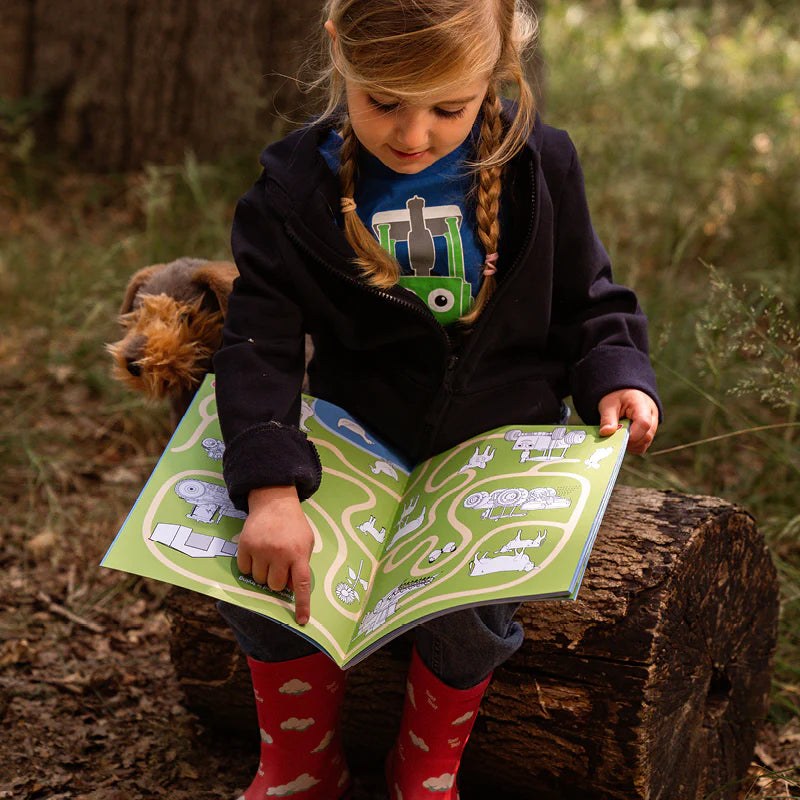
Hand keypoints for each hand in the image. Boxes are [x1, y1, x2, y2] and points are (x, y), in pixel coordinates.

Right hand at [237, 486, 314, 624]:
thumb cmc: (293, 525)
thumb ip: (302, 564)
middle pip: (275, 586)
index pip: (301, 584)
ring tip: (268, 556)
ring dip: (263, 573)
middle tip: (279, 566)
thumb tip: (291, 588)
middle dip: (277, 581)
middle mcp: (279, 553)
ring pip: (258, 580)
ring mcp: (261, 550)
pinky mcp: (245, 545)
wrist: (274, 501)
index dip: (302, 604)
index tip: (301, 620)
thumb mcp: (306, 542)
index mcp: (298, 553)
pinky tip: (256, 552)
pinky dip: (250, 566)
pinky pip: (245, 570)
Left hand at [598, 389, 658, 453]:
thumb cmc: (617, 396)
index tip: (618, 436)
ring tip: (618, 436)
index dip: (631, 435)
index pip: (644, 423)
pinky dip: (632, 445)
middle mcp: (652, 416)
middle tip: (614, 438)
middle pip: (647, 436)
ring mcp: (653, 425)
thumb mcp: (608, 404)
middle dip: (629, 442)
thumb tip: (605, 433)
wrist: (625, 391)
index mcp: (642, 405)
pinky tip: (622, 438)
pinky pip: (643, 445)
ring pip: (645, 443)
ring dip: (631, 445)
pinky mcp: (649, 432)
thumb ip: (608, 418)